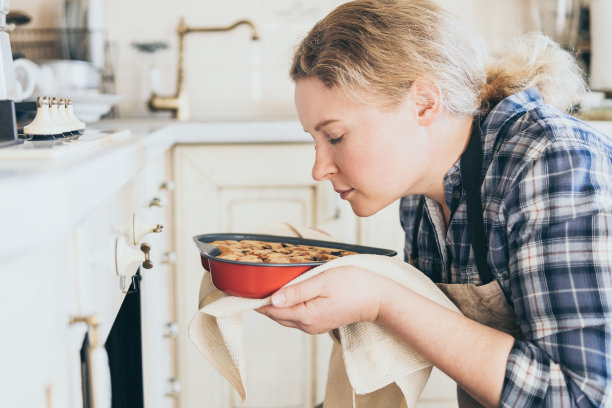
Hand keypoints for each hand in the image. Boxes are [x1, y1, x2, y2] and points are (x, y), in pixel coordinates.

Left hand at [256, 266, 391, 333]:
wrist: (378, 298)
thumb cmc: (354, 286)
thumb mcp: (323, 282)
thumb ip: (297, 291)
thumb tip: (272, 299)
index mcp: (306, 315)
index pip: (271, 310)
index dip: (254, 300)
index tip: (240, 290)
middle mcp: (307, 325)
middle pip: (275, 315)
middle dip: (262, 302)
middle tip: (249, 285)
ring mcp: (314, 326)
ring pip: (285, 316)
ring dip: (274, 304)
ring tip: (265, 287)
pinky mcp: (320, 322)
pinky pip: (296, 316)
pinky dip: (287, 306)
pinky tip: (286, 294)